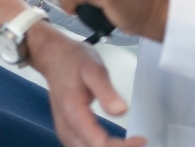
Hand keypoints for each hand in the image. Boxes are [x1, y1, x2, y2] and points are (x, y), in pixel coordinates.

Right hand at [26, 23, 146, 146]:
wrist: (53, 56)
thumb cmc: (73, 59)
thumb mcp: (93, 68)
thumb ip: (106, 91)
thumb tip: (122, 111)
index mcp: (73, 114)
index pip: (100, 145)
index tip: (142, 138)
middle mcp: (66, 129)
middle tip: (139, 140)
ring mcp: (65, 132)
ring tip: (131, 143)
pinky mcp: (67, 131)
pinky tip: (115, 143)